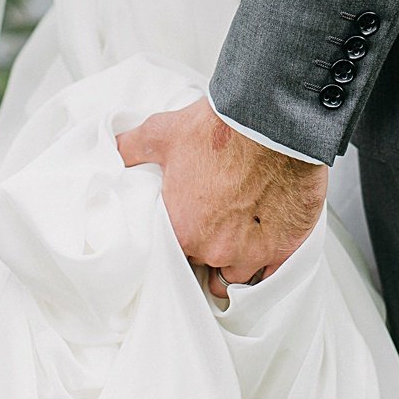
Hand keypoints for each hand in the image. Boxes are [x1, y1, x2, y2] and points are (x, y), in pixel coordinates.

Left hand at [116, 97, 327, 299]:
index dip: (182, 237)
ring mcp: (252, 253)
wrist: (274, 123)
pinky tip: (266, 246)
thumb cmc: (219, 129)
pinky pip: (272, 275)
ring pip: (238, 274)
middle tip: (217, 221)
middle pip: (206, 261)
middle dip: (209, 245)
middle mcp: (215, 249)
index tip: (190, 224)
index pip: (174, 252)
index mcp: (182, 230)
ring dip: (238, 259)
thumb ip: (132, 148)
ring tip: (242, 236)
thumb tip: (113, 150)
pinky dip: (268, 263)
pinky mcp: (285, 248)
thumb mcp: (162, 134)